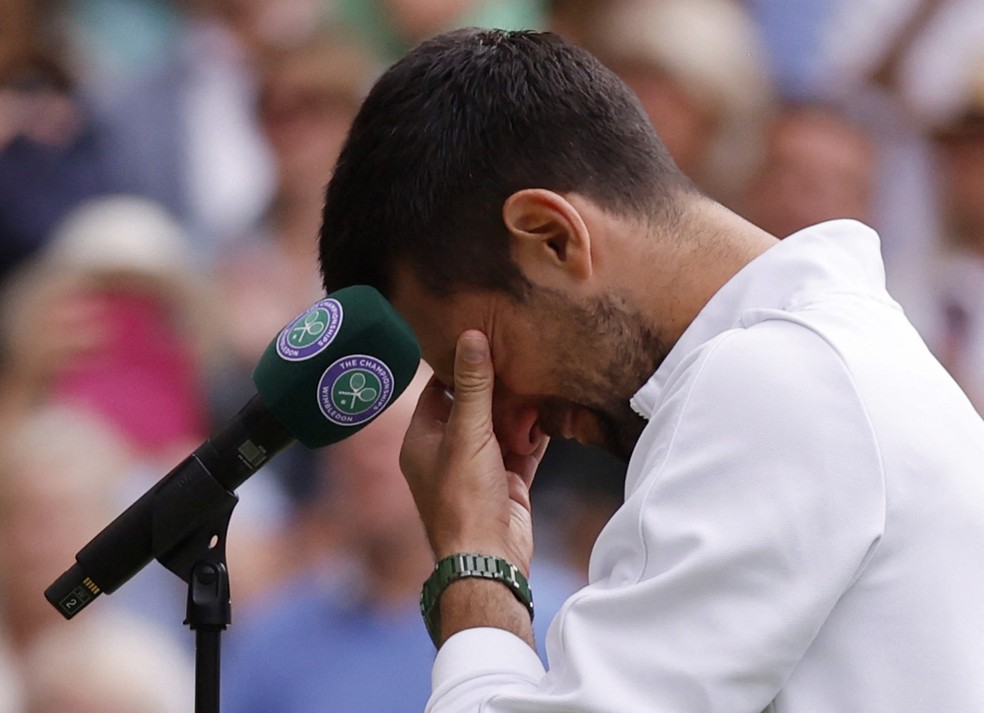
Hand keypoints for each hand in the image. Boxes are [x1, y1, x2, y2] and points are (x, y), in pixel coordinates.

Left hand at [400, 330, 544, 575]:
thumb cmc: (465, 498)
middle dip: (496, 387)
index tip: (482, 341)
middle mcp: (448, 453)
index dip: (458, 368)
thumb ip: (473, 386)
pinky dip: (534, 434)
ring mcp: (479, 469)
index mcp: (423, 440)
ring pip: (500, 428)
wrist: (488, 559)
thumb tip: (472, 336)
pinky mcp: (506, 483)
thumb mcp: (467, 433)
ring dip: (519, 411)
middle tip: (518, 354)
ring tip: (538, 378)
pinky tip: (551, 412)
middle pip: (473, 408)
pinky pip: (522, 450)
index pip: (438, 391)